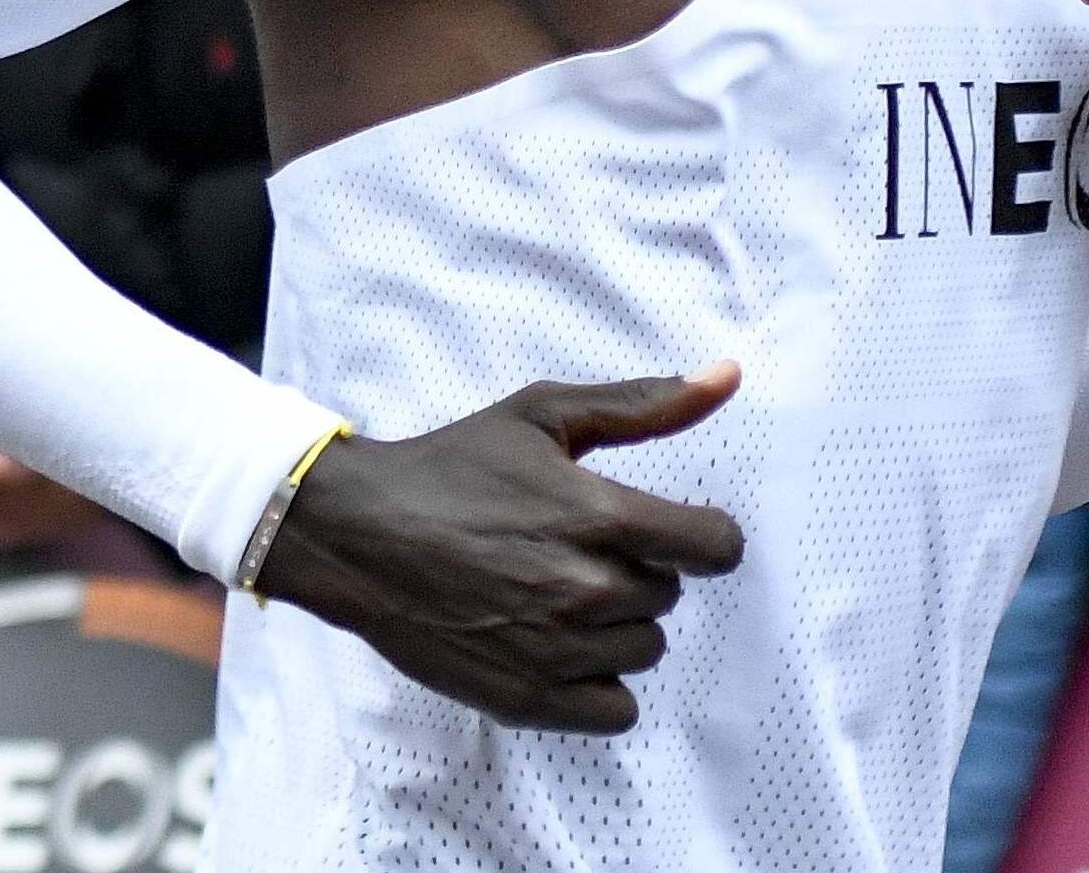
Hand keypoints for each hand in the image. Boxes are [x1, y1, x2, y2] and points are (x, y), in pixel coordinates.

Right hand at [254, 367, 747, 733]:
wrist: (360, 535)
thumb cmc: (452, 469)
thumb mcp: (546, 415)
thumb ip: (645, 404)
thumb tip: (729, 377)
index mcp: (599, 516)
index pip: (715, 547)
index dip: (705, 535)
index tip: (677, 530)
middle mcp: (584, 589)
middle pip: (669, 596)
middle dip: (641, 571)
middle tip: (582, 550)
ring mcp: (555, 651)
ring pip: (645, 650)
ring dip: (620, 626)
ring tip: (564, 594)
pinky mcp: (524, 699)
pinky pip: (614, 711)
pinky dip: (599, 684)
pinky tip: (563, 647)